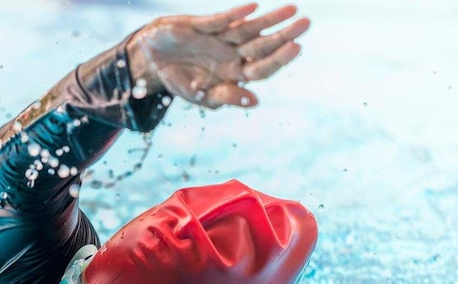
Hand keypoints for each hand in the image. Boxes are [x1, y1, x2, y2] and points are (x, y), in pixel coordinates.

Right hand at [128, 4, 309, 108]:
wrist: (151, 62)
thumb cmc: (178, 82)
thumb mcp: (199, 95)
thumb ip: (226, 96)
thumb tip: (255, 101)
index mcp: (233, 76)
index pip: (262, 69)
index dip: (280, 59)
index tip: (297, 48)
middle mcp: (232, 56)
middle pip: (263, 46)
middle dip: (285, 35)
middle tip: (306, 23)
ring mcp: (221, 39)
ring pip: (250, 29)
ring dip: (271, 19)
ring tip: (293, 9)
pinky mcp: (206, 25)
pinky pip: (223, 19)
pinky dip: (237, 14)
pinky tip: (253, 8)